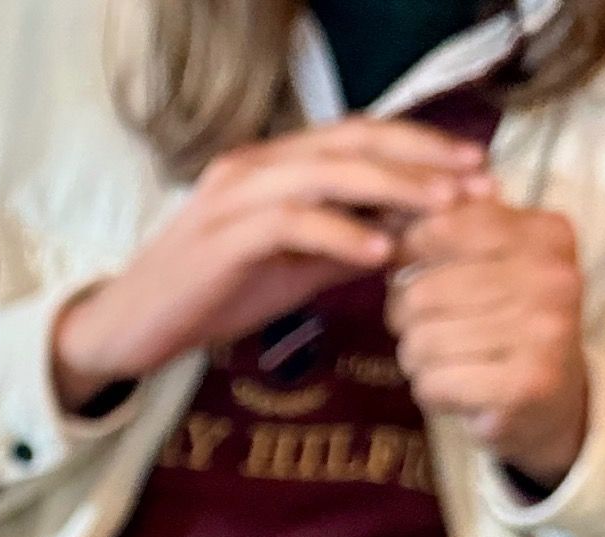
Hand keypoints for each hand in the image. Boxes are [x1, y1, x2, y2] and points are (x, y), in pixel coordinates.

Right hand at [52, 118, 493, 411]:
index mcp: (269, 165)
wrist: (124, 332)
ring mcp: (233, 198)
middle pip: (352, 140)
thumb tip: (410, 239)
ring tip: (446, 211)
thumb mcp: (286, 271)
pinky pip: (293, 221)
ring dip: (395, 188)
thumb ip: (343, 248)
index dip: (420, 146)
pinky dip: (342, 232)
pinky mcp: (220, 238)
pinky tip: (381, 251)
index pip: (356, 135)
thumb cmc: (203, 301)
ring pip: (329, 172)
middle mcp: (252, 167)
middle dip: (423, 158)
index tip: (476, 172)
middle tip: (479, 180)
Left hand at [387, 203, 588, 489]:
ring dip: (416, 358)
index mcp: (545, 233)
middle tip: (423, 329)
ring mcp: (544, 332)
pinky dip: (429, 390)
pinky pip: (432, 383)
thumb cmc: (508, 322)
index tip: (407, 270)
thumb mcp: (493, 262)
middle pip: (422, 293)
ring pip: (421, 342)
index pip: (445, 225)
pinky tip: (455, 387)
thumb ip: (453, 228)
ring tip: (444, 360)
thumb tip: (392, 205)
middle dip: (405, 318)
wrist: (554, 397)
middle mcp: (552, 277)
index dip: (407, 253)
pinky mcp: (523, 385)